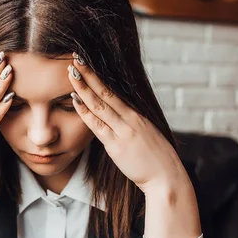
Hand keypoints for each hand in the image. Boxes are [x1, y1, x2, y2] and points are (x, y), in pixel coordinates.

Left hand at [66, 54, 188, 195]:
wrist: (166, 178)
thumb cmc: (155, 159)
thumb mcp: (145, 135)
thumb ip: (130, 125)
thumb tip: (117, 117)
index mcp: (137, 115)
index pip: (113, 91)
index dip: (98, 77)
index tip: (85, 64)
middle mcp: (130, 119)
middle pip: (105, 93)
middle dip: (89, 76)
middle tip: (75, 60)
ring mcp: (123, 131)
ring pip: (100, 105)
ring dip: (84, 88)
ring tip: (72, 74)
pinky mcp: (117, 146)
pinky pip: (98, 126)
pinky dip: (85, 112)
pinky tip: (75, 100)